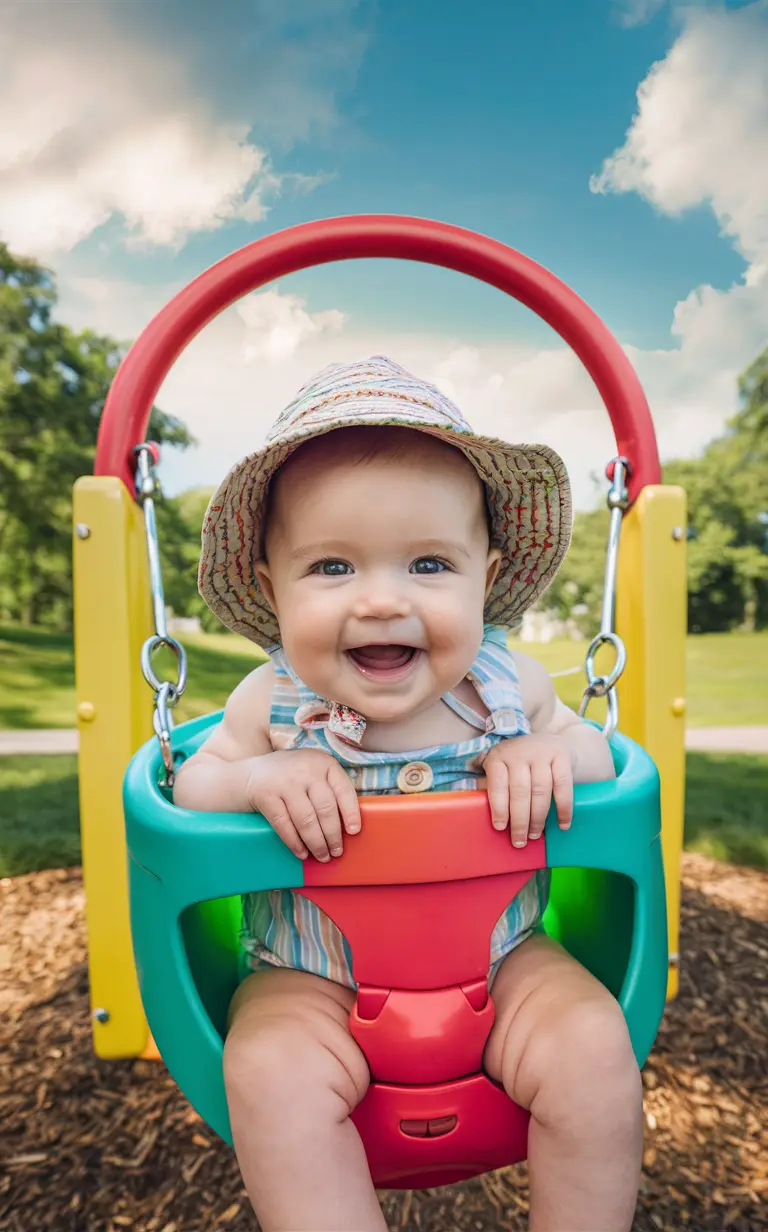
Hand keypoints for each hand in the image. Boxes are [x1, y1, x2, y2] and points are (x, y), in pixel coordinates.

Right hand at [246, 749, 360, 862]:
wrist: (251, 773)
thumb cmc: (291, 778)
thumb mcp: (313, 773)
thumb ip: (329, 790)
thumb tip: (347, 825)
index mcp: (323, 763)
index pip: (343, 789)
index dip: (351, 812)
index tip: (354, 832)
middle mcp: (306, 770)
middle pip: (325, 808)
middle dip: (333, 835)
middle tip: (337, 852)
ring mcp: (285, 782)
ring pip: (306, 820)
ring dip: (316, 843)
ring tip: (322, 856)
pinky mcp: (266, 795)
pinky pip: (284, 824)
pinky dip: (294, 842)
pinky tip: (301, 853)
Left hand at [481, 734, 573, 847]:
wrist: (553, 740)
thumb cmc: (521, 761)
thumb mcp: (502, 765)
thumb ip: (489, 781)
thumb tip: (473, 804)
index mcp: (499, 755)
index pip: (497, 784)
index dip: (498, 808)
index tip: (500, 828)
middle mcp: (519, 752)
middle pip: (519, 791)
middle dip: (519, 820)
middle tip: (519, 841)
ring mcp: (542, 752)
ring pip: (540, 791)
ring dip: (538, 818)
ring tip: (535, 835)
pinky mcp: (562, 756)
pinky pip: (563, 786)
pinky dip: (563, 809)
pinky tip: (562, 825)